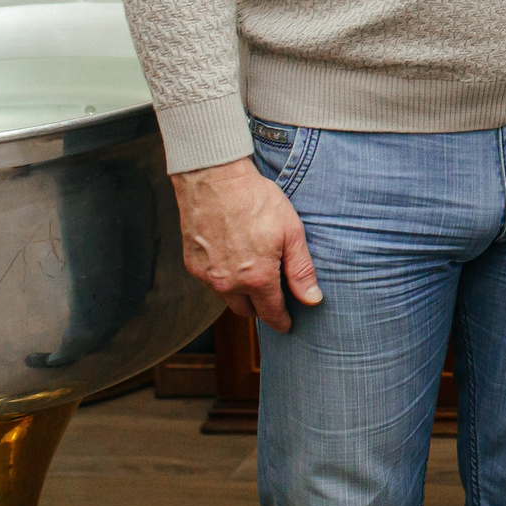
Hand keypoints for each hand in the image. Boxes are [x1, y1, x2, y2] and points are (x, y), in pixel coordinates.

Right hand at [172, 157, 321, 330]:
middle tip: (274, 298)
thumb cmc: (257, 201)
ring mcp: (207, 276)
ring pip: (227, 297)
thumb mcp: (291, 232)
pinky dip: (224, 279)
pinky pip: (212, 283)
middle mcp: (228, 284)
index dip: (281, 321)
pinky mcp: (193, 264)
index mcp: (256, 279)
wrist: (215, 180)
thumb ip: (301, 270)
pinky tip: (234, 261)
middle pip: (247, 310)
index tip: (288, 325)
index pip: (271, 312)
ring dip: (241, 294)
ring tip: (255, 277)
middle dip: (261, 308)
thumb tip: (312, 300)